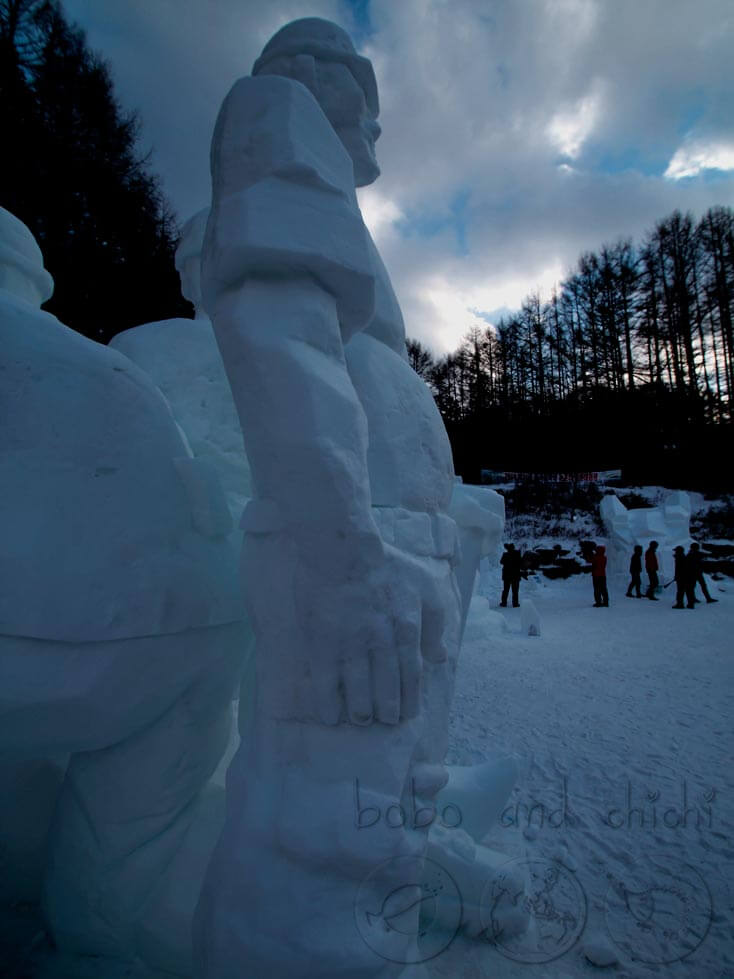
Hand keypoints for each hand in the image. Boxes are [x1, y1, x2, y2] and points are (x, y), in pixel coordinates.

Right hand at [294, 543, 449, 725]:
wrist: (341, 549)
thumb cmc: (386, 566)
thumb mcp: (425, 587)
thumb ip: (436, 622)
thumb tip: (439, 657)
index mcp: (407, 628)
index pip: (412, 675)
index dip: (410, 699)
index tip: (407, 715)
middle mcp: (381, 641)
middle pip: (387, 687)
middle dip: (387, 710)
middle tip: (384, 721)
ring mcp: (350, 644)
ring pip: (358, 689)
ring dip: (361, 711)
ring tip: (361, 720)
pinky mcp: (323, 642)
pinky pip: (326, 681)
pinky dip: (329, 703)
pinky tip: (330, 716)